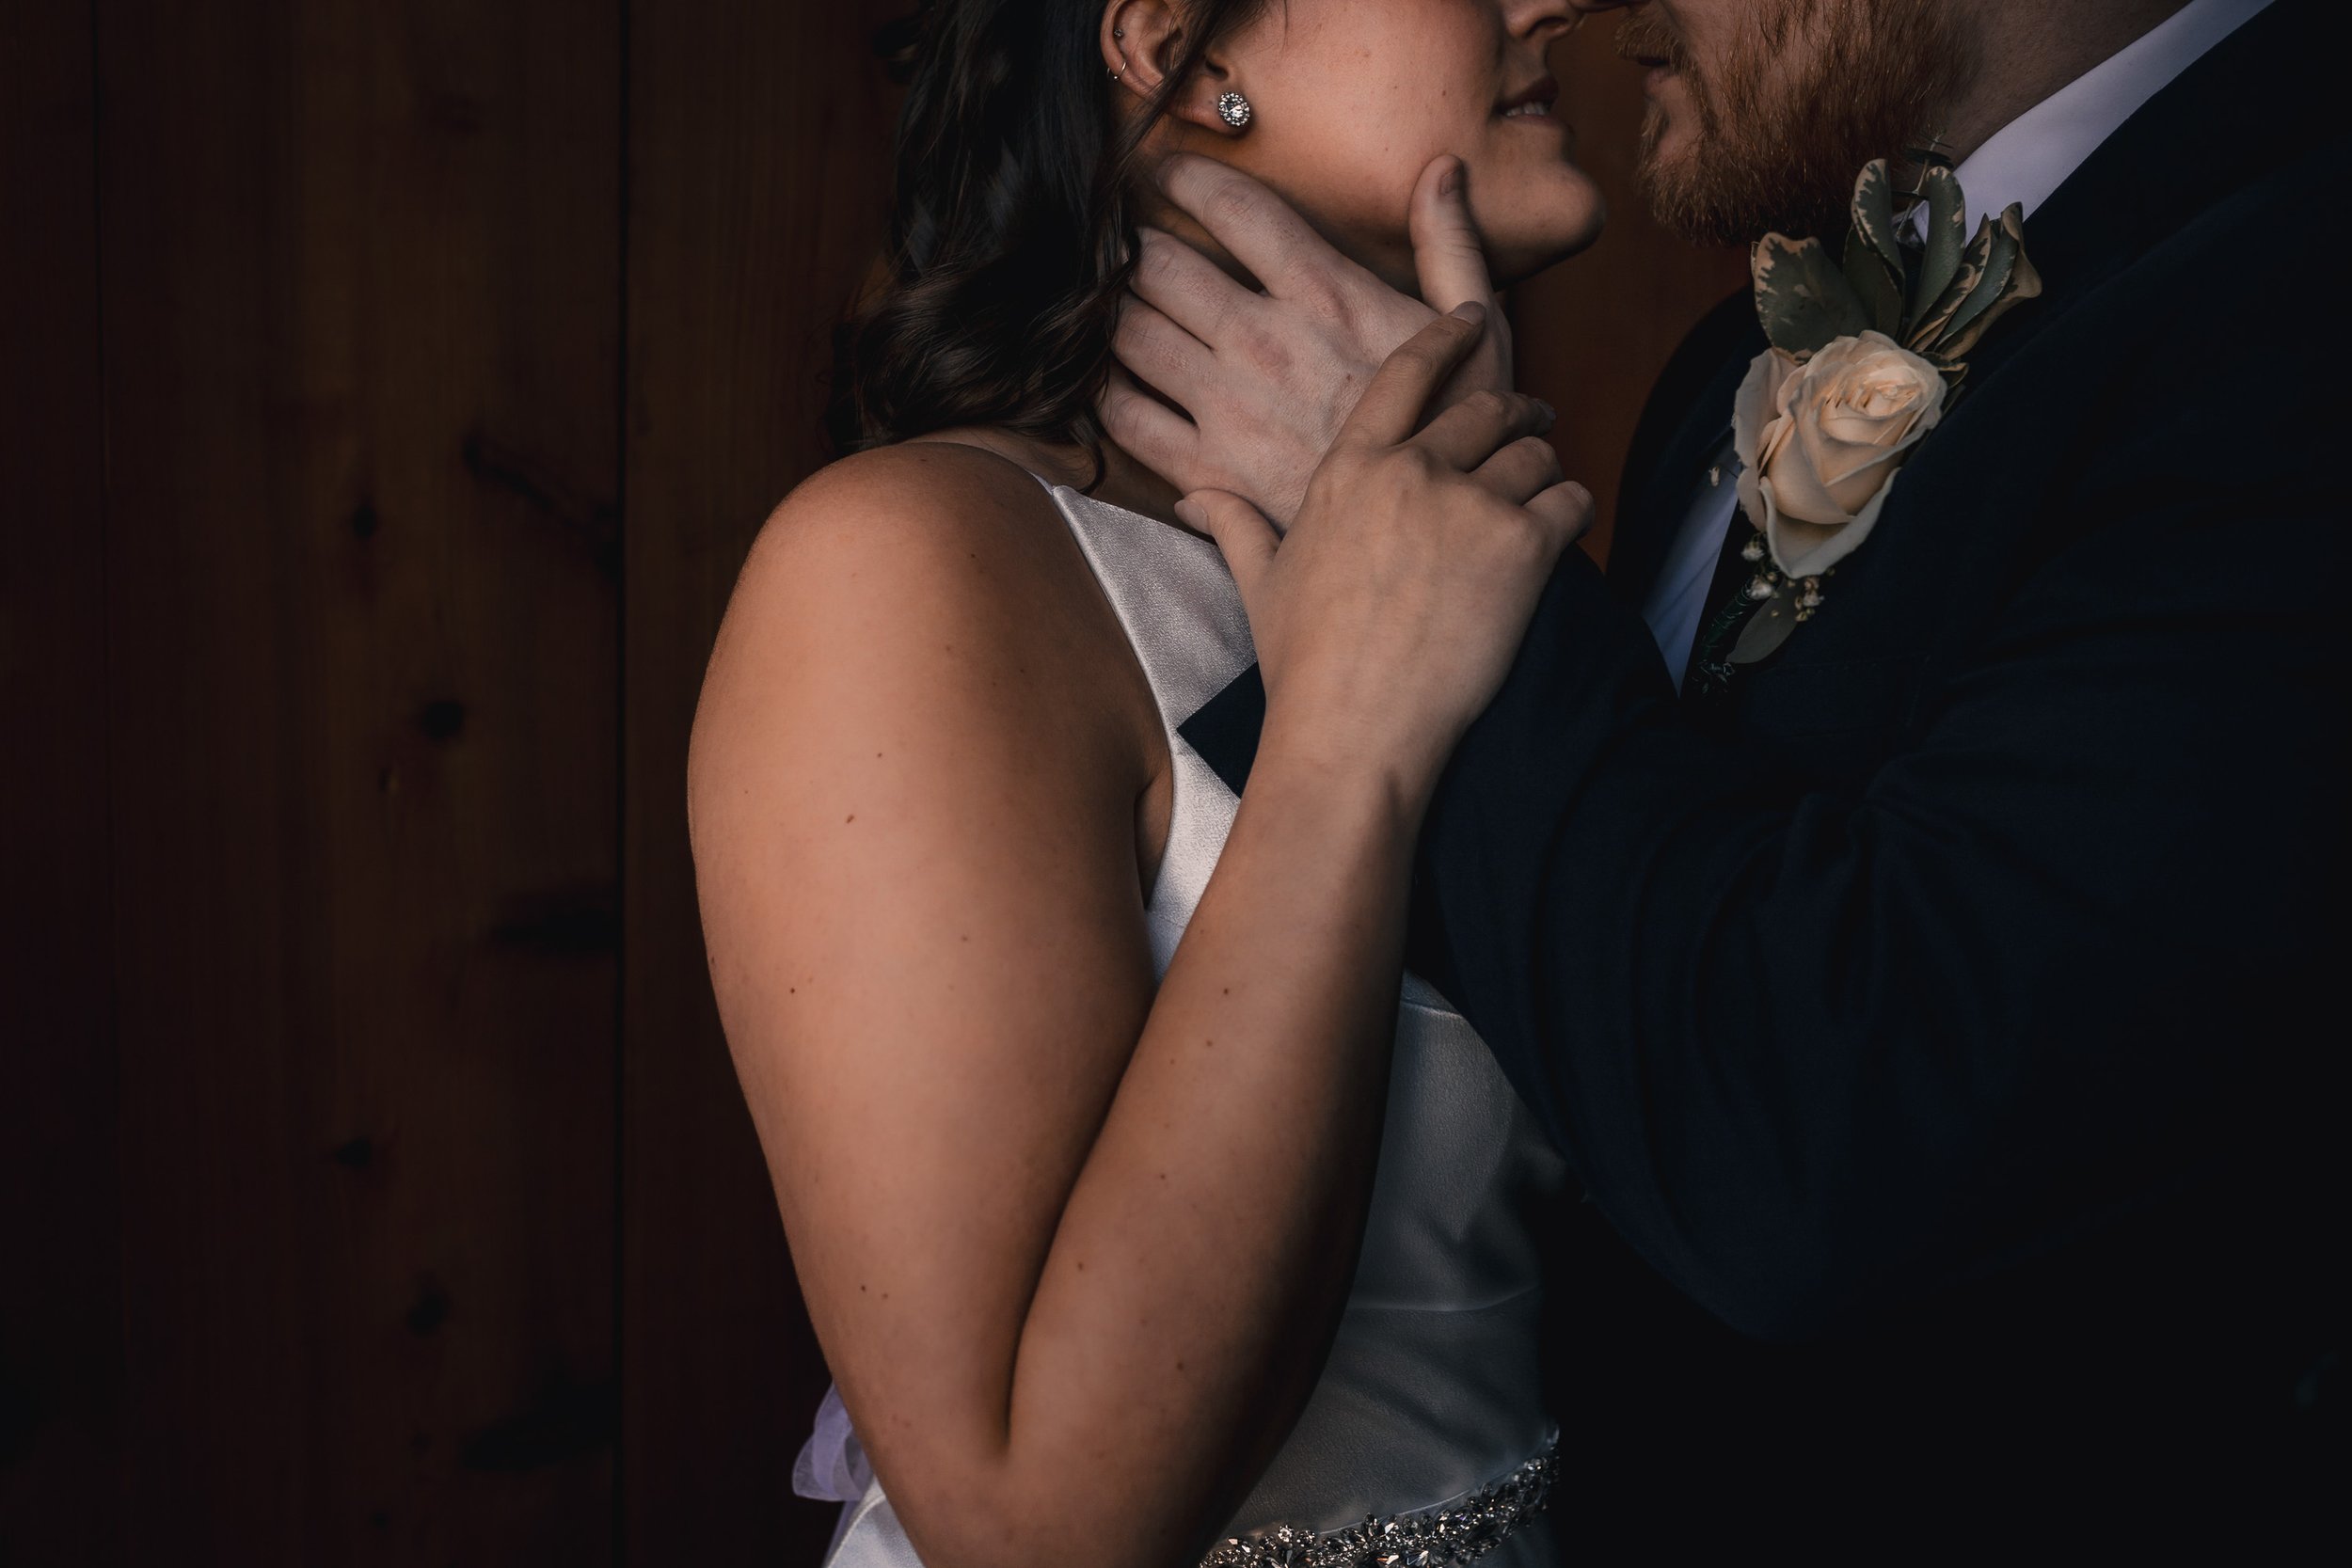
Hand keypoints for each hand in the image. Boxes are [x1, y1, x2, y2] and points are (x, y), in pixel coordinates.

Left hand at [1105, 153, 1510, 529]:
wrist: (1438, 542)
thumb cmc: (1461, 434)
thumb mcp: (1477, 331)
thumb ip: (1450, 245)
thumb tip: (1440, 171)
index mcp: (1326, 296)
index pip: (1234, 208)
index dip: (1185, 177)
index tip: (1162, 171)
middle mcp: (1267, 343)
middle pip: (1160, 264)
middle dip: (1131, 243)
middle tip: (1118, 237)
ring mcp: (1229, 408)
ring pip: (1129, 332)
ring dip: (1109, 307)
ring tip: (1105, 297)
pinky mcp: (1207, 471)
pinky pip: (1126, 418)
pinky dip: (1103, 390)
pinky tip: (1110, 375)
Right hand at [1177, 304, 1591, 808]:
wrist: (1354, 731)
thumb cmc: (1303, 666)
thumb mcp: (1263, 585)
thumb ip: (1236, 526)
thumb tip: (1193, 500)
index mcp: (1349, 469)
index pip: (1405, 373)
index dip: (1445, 337)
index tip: (1472, 318)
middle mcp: (1411, 471)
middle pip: (1485, 408)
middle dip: (1517, 409)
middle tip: (1533, 420)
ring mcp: (1469, 506)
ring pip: (1535, 454)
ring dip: (1546, 467)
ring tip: (1546, 488)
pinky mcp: (1521, 548)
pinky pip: (1571, 502)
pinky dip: (1575, 512)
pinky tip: (1565, 531)